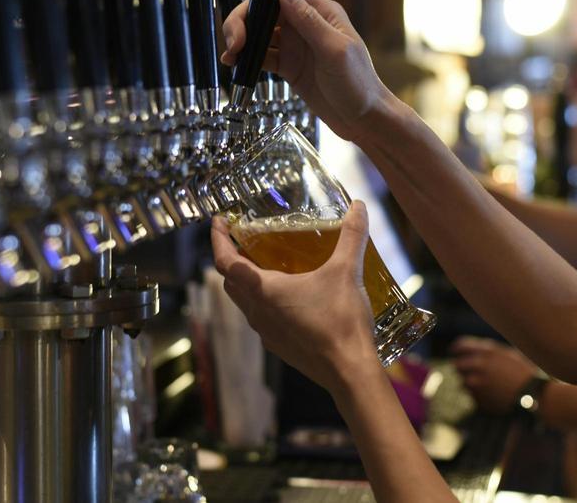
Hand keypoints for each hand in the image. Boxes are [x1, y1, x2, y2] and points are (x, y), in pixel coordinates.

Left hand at [210, 202, 380, 393]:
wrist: (349, 371)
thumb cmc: (340, 320)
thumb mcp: (347, 272)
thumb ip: (352, 236)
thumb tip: (359, 205)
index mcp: (264, 291)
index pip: (225, 262)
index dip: (218, 240)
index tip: (219, 222)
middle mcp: (257, 312)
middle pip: (230, 282)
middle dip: (231, 259)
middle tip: (243, 241)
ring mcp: (266, 333)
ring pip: (244, 302)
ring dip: (246, 282)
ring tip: (265, 265)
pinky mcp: (279, 346)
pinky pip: (261, 319)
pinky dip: (263, 302)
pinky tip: (288, 297)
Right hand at [220, 0, 395, 142]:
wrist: (364, 119)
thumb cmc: (359, 84)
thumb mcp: (335, 50)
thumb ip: (309, 21)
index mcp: (320, 11)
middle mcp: (305, 23)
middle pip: (264, 7)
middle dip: (243, 18)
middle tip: (235, 41)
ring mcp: (295, 44)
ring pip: (259, 30)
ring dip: (241, 37)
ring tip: (231, 55)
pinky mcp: (288, 65)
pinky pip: (261, 55)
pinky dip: (245, 57)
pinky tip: (234, 65)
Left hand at [451, 337, 539, 414]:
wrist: (533, 394)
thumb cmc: (523, 372)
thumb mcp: (507, 353)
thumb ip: (486, 350)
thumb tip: (469, 350)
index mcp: (485, 352)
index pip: (460, 346)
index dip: (456, 349)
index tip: (455, 352)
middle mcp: (478, 366)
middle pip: (457, 365)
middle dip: (463, 368)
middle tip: (473, 371)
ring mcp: (477, 384)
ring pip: (464, 382)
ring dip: (472, 383)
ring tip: (490, 385)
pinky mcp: (479, 400)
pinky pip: (473, 396)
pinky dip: (479, 395)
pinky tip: (494, 395)